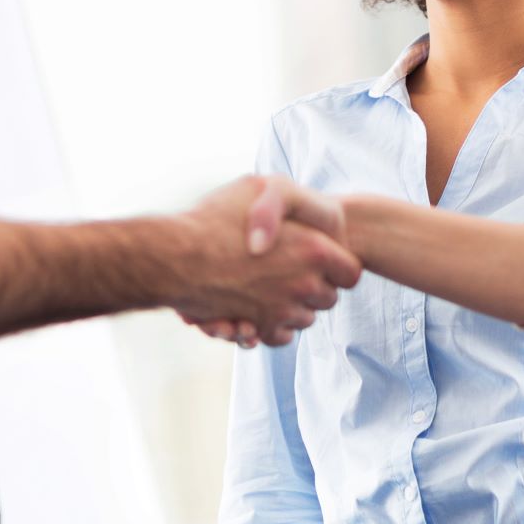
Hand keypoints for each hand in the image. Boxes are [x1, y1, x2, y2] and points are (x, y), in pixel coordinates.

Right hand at [171, 176, 358, 346]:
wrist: (173, 258)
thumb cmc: (215, 218)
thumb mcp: (261, 187)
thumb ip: (294, 201)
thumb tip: (312, 221)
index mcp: (315, 250)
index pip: (351, 272)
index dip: (337, 265)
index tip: (320, 259)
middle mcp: (304, 285)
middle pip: (329, 299)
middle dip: (315, 288)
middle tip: (290, 271)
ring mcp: (282, 311)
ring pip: (305, 318)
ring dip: (292, 307)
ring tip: (268, 286)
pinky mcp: (259, 329)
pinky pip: (281, 335)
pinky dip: (272, 327)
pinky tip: (256, 307)